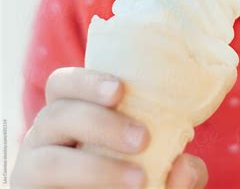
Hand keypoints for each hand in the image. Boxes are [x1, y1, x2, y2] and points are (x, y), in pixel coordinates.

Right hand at [10, 66, 207, 187]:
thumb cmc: (135, 180)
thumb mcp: (161, 171)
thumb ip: (179, 169)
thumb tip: (186, 168)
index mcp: (71, 112)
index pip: (63, 84)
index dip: (87, 81)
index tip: (120, 89)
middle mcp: (46, 137)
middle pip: (55, 114)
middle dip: (99, 123)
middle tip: (142, 138)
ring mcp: (32, 169)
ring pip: (48, 161)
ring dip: (95, 168)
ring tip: (138, 179)